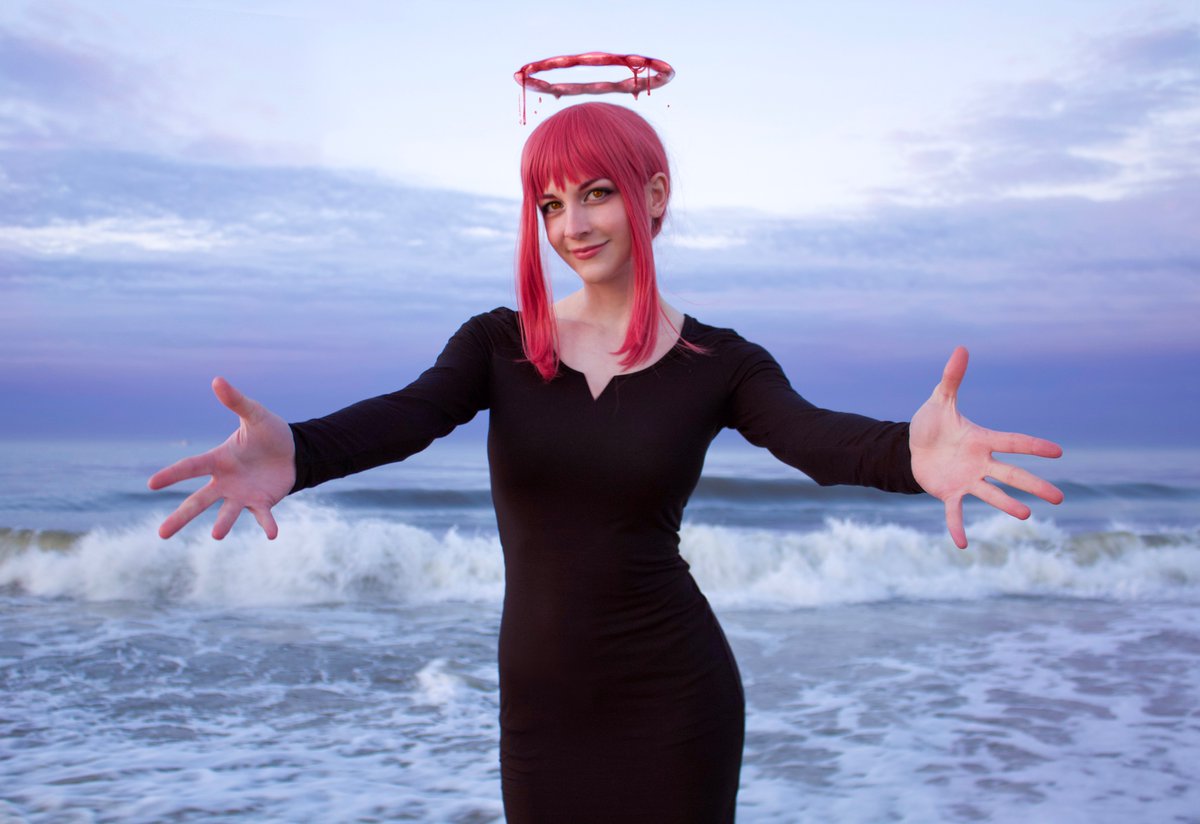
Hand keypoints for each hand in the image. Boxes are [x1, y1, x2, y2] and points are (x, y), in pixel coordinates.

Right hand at [148, 377, 295, 539]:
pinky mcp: (262, 503)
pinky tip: (272, 534)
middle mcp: (225, 481)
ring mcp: (242, 495)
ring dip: (223, 524)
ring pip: (227, 513)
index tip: (151, 484)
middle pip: (198, 501)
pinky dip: (267, 525)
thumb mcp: (255, 415)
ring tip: (217, 535)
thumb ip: (236, 401)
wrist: (294, 451)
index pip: (190, 467)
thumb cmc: (269, 433)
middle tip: (161, 534)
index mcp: (218, 460)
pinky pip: (263, 516)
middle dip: (180, 517)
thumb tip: (217, 379)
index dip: (172, 474)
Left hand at [909, 347, 1062, 548]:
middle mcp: (980, 462)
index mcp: (982, 440)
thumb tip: (961, 348)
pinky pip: (955, 513)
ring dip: (1008, 505)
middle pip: (1012, 474)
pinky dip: (957, 527)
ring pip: (992, 494)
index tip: (1057, 452)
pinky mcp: (949, 493)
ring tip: (1026, 516)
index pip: (1013, 442)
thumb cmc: (932, 423)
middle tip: (1059, 498)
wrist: (910, 447)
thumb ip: (952, 378)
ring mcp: (967, 480)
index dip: (1034, 446)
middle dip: (1035, 485)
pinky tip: (962, 545)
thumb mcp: (939, 400)